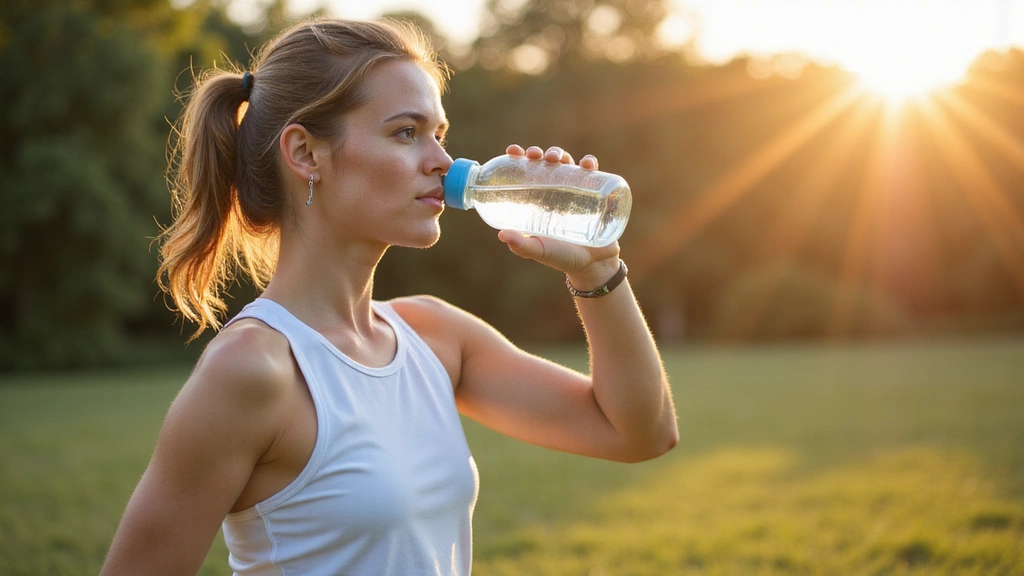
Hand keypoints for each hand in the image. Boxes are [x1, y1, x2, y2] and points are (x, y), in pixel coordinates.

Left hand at [498, 144, 620, 290]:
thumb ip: (522, 246)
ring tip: (557, 158)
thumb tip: (501, 234)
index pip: (526, 173)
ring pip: (567, 164)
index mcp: (538, 200)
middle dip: (541, 154)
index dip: (519, 159)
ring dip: (561, 154)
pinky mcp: (595, 193)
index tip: (513, 151)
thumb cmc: (563, 258)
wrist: (593, 266)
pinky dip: (590, 164)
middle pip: (546, 164)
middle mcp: (555, 192)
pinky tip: (587, 164)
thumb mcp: (540, 251)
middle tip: (537, 156)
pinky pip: (593, 173)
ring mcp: (575, 191)